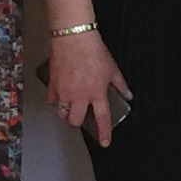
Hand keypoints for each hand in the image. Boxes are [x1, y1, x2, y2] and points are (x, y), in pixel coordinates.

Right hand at [47, 29, 129, 146]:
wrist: (73, 37)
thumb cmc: (94, 51)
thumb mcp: (112, 69)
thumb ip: (120, 85)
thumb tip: (128, 96)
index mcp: (96, 93)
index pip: (102, 119)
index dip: (104, 133)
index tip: (104, 143)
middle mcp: (79, 97)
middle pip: (75, 121)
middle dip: (77, 123)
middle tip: (80, 118)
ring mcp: (64, 92)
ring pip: (61, 113)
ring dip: (66, 114)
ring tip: (69, 109)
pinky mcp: (53, 84)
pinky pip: (52, 100)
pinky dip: (56, 101)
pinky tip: (59, 97)